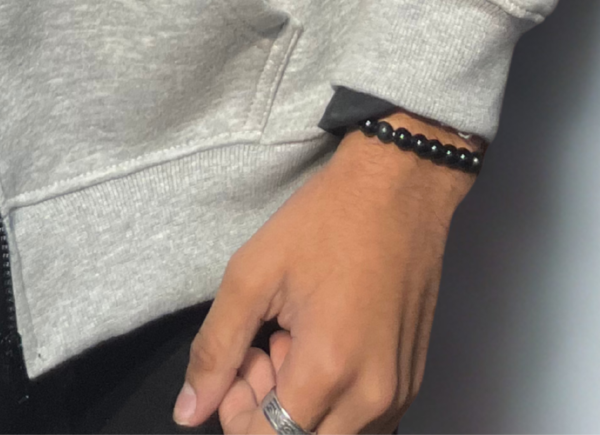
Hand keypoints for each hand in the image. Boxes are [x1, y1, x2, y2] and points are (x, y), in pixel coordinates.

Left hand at [174, 118, 476, 433]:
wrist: (400, 188)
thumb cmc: (326, 220)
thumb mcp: (253, 272)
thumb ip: (216, 349)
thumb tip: (188, 412)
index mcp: (328, 370)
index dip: (236, 413)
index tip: (240, 362)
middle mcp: (372, 398)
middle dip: (268, 414)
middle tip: (265, 350)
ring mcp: (399, 395)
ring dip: (302, 409)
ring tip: (295, 341)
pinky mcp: (412, 384)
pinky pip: (363, 423)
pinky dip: (334, 400)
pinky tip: (325, 346)